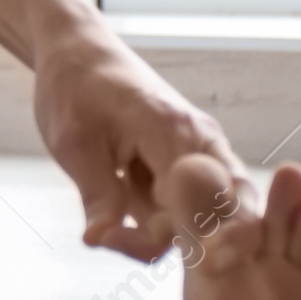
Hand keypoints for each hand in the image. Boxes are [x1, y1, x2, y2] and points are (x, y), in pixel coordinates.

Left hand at [33, 18, 247, 260]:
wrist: (79, 53)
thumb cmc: (75, 89)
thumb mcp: (73, 142)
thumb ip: (97, 193)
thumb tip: (99, 239)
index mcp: (178, 133)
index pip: (201, 205)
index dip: (170, 238)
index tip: (114, 238)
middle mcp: (205, 145)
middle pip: (227, 217)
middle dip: (185, 246)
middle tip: (115, 238)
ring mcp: (205, 155)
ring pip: (211, 218)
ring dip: (167, 236)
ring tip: (109, 228)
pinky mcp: (193, 166)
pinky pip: (194, 209)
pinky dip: (165, 224)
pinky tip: (121, 220)